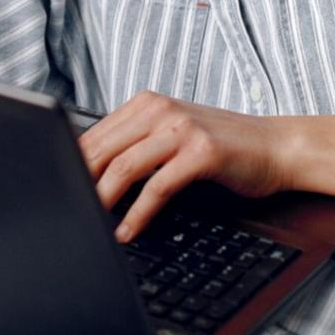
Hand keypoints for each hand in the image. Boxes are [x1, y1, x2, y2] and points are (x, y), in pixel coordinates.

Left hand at [77, 91, 290, 242]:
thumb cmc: (224, 147)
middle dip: (80, 184)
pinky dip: (137, 214)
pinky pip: (157, 187)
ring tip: (91, 223)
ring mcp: (182, 129)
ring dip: (102, 201)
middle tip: (67, 211)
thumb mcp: (174, 136)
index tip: (57, 190)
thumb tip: (92, 174)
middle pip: (102, 150)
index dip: (71, 165)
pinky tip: (128, 231)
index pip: (94, 135)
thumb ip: (137, 145)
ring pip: (123, 166)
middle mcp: (161, 110)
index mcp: (147, 104)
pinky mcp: (201, 152)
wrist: (276, 147)